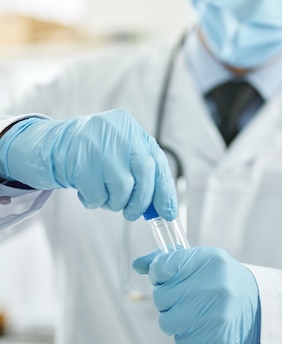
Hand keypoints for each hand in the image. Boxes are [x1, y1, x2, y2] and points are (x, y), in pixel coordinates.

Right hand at [0, 109, 176, 220]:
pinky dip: (94, 201)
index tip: (168, 213)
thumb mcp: (120, 156)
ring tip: (104, 197)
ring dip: (114, 202)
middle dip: (141, 200)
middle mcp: (119, 131)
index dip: (165, 190)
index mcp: (133, 130)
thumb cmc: (92, 156)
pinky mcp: (78, 157)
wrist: (51, 146)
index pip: (157, 162)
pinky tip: (87, 193)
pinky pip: (96, 193)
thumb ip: (141, 176)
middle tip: (132, 213)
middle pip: (144, 172)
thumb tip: (162, 207)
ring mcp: (98, 142)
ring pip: (121, 186)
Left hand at [133, 247, 260, 343]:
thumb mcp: (203, 262)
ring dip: (175, 319)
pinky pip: (181, 340)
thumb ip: (170, 261)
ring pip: (167, 321)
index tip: (167, 277)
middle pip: (161, 297)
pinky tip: (202, 326)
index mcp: (209, 260)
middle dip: (168, 299)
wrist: (259, 309)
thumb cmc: (224, 282)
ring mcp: (215, 313)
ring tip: (193, 313)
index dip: (159, 274)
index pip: (163, 266)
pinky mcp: (215, 338)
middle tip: (185, 297)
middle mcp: (213, 285)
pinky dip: (187, 335)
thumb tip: (138, 264)